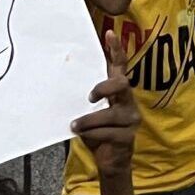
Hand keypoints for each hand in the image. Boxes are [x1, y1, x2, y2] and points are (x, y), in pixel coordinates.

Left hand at [71, 30, 138, 179]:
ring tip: (75, 125)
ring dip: (89, 120)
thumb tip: (63, 82)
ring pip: (110, 113)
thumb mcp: (90, 112)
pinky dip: (92, 133)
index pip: (120, 67)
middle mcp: (128, 102)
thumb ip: (87, 100)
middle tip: (89, 96)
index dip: (116, 50)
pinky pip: (107, 132)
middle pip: (122, 84)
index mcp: (118, 93)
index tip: (109, 33)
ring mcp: (131, 119)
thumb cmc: (98, 133)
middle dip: (104, 87)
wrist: (109, 162)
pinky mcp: (128, 136)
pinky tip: (84, 135)